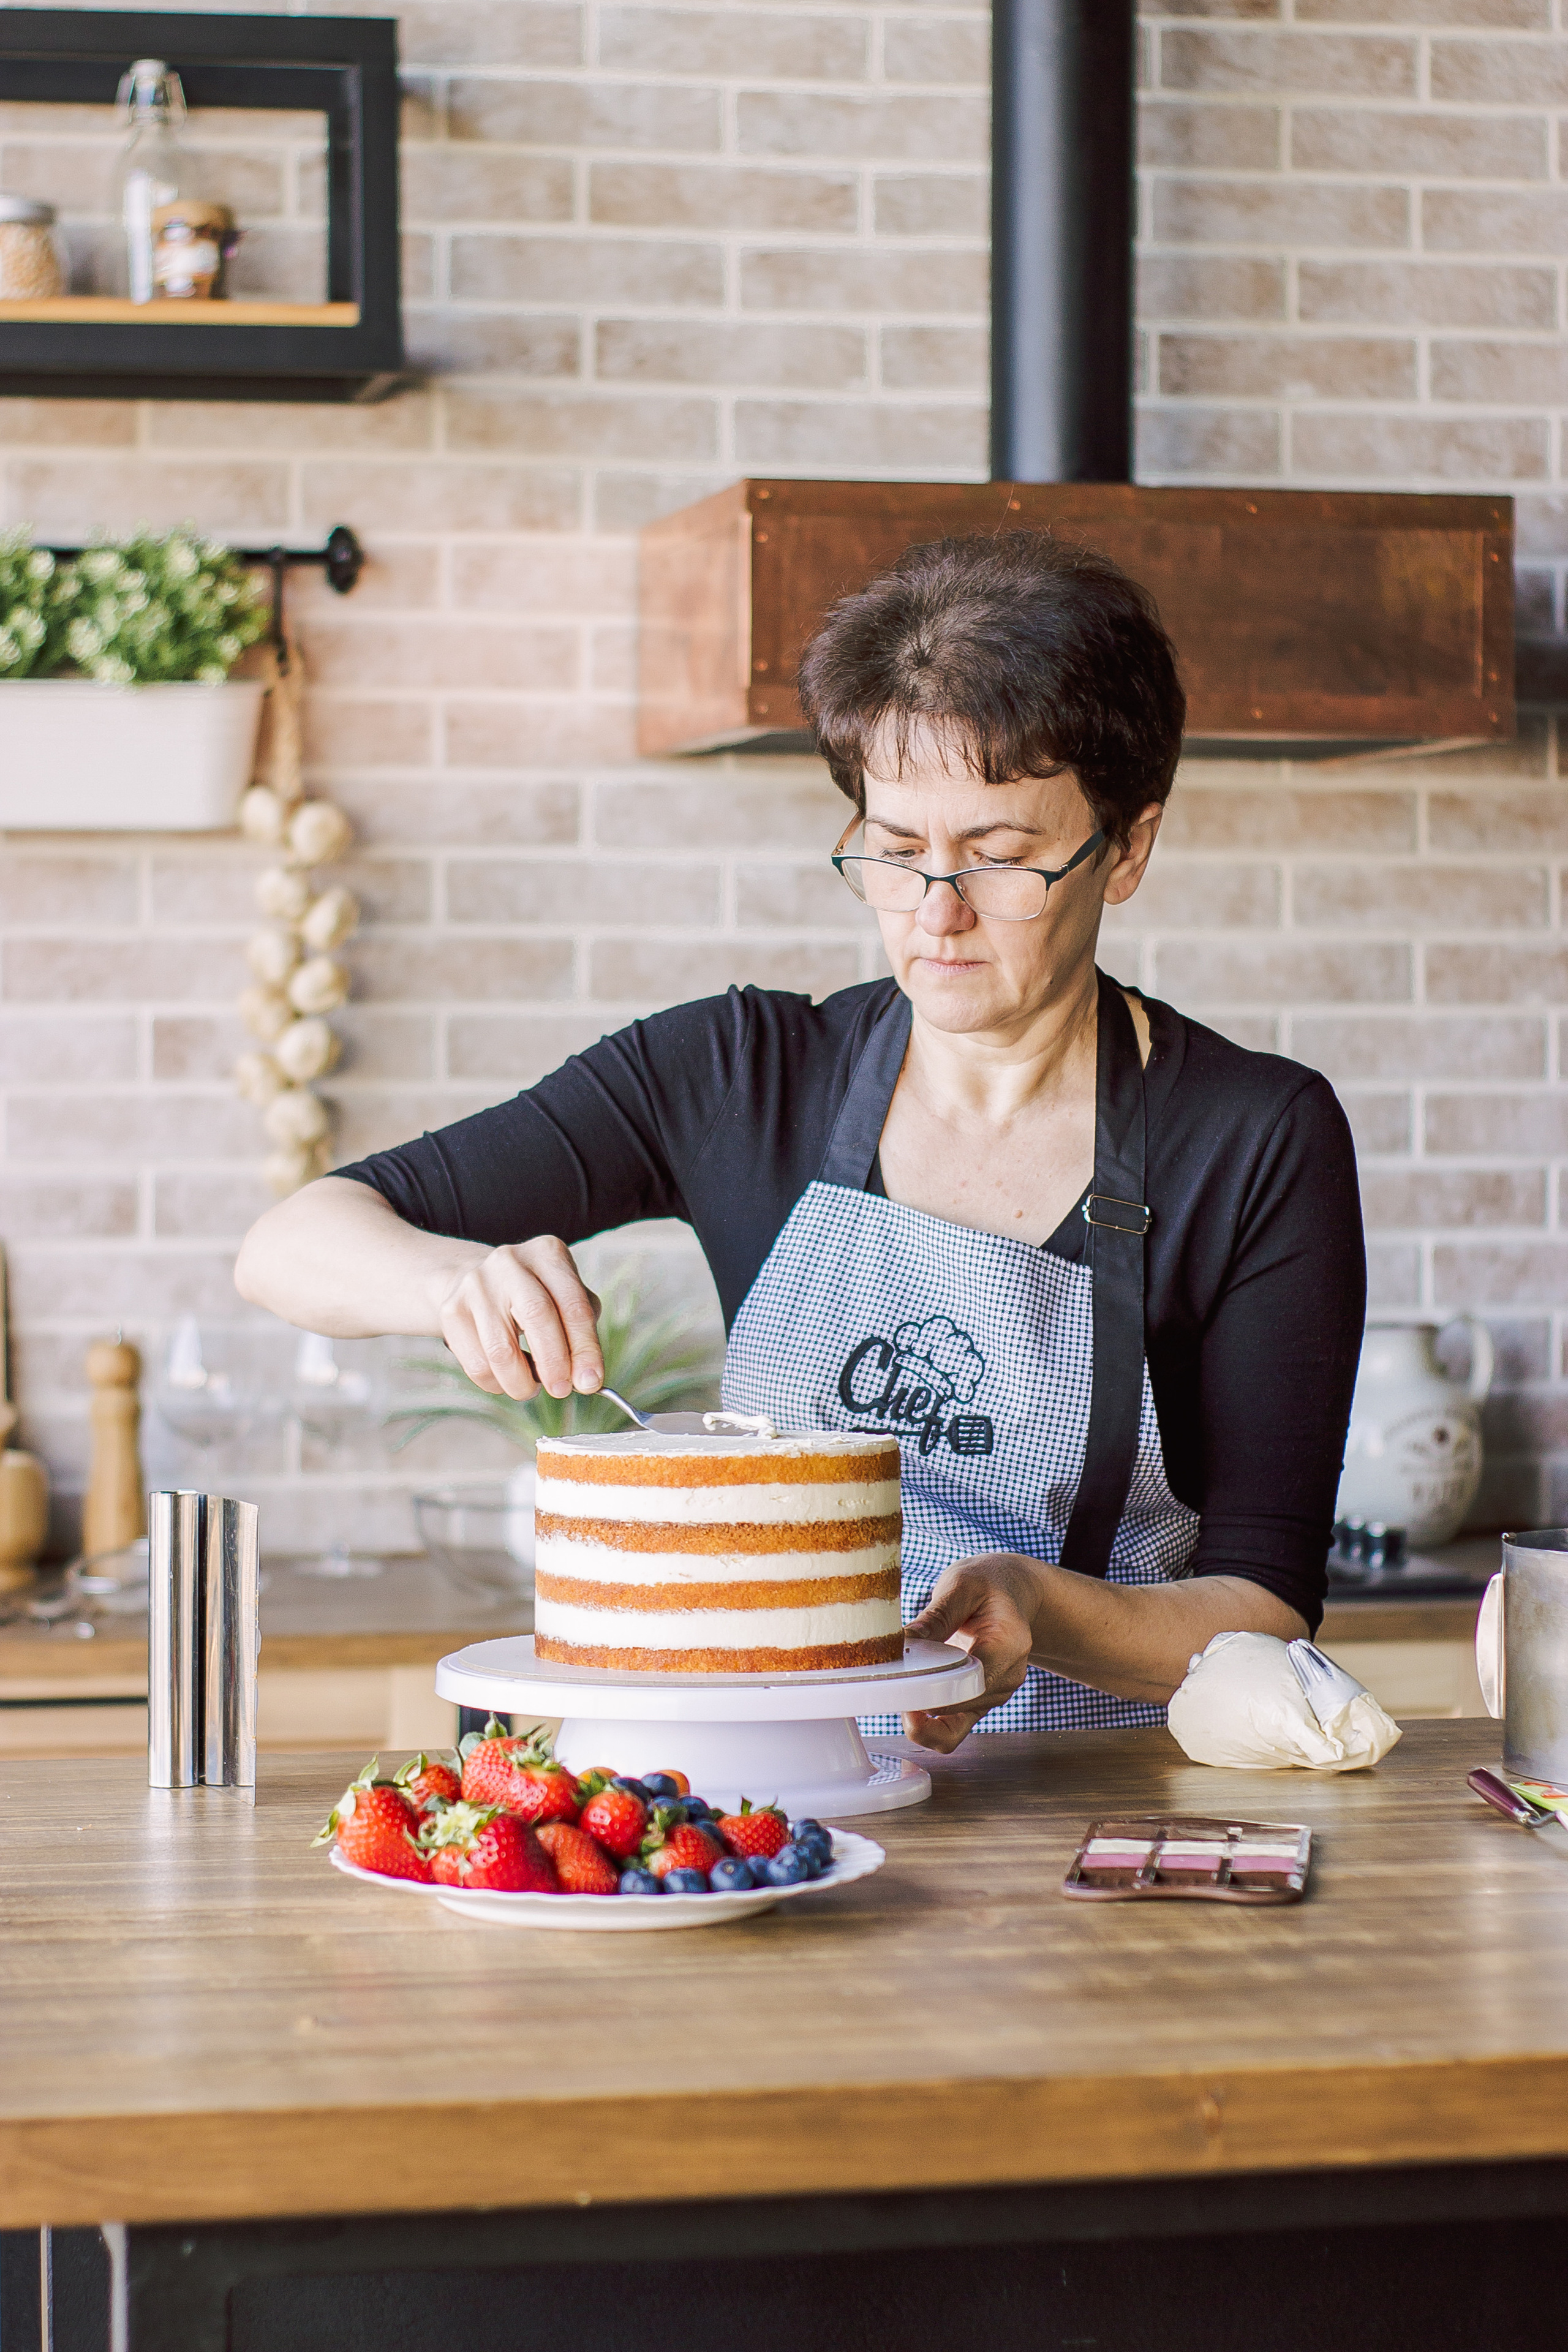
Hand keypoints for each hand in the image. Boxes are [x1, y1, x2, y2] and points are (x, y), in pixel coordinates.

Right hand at [434, 1235, 601, 1402]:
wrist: (477, 1282)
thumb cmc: (535, 1295)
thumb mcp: (565, 1299)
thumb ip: (581, 1333)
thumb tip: (587, 1378)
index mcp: (548, 1254)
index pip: (574, 1305)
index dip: (585, 1348)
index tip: (591, 1382)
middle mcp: (510, 1261)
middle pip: (537, 1317)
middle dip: (554, 1363)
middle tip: (561, 1391)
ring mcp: (476, 1284)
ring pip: (501, 1350)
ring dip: (521, 1382)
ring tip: (530, 1388)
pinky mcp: (452, 1309)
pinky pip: (476, 1363)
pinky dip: (495, 1383)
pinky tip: (505, 1378)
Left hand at [902, 1554, 1044, 1753]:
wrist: (1013, 1593)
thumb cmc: (989, 1585)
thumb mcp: (962, 1585)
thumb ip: (934, 1616)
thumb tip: (898, 1643)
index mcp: (1010, 1644)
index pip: (970, 1681)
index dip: (931, 1688)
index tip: (898, 1682)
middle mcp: (1008, 1677)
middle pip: (958, 1711)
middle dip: (918, 1703)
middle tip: (885, 1685)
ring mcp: (995, 1695)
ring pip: (952, 1729)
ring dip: (919, 1715)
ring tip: (895, 1686)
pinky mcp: (979, 1704)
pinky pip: (951, 1732)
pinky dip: (926, 1726)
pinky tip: (906, 1702)